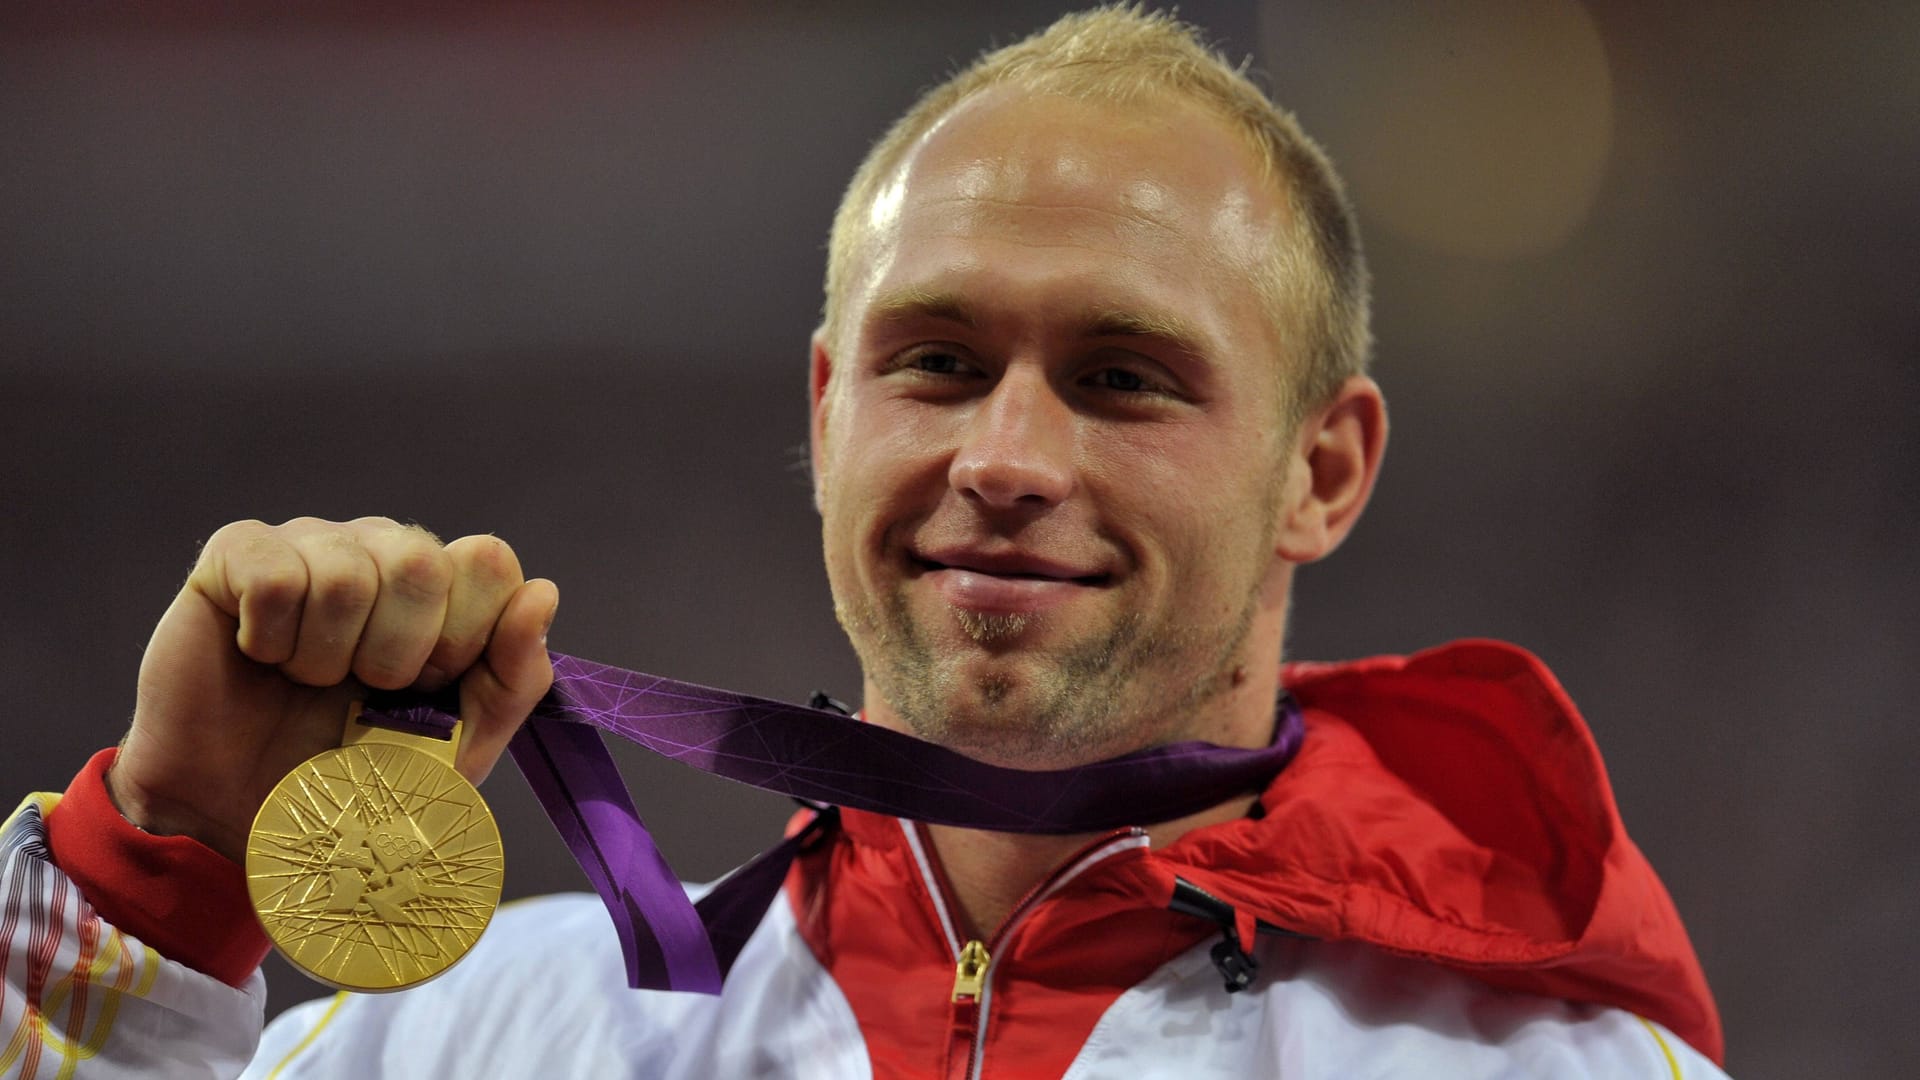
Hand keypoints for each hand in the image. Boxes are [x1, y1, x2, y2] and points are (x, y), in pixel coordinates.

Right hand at [111, 517, 558, 862]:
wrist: (251, 822)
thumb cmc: (358, 780)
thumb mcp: (459, 747)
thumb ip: (514, 678)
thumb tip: (541, 592)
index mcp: (444, 588)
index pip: (488, 560)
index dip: (463, 637)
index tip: (427, 689)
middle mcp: (380, 551)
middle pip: (420, 561)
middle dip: (396, 652)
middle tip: (363, 691)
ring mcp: (310, 545)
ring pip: (346, 573)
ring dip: (326, 657)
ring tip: (305, 682)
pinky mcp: (235, 555)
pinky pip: (275, 576)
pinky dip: (271, 639)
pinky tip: (261, 658)